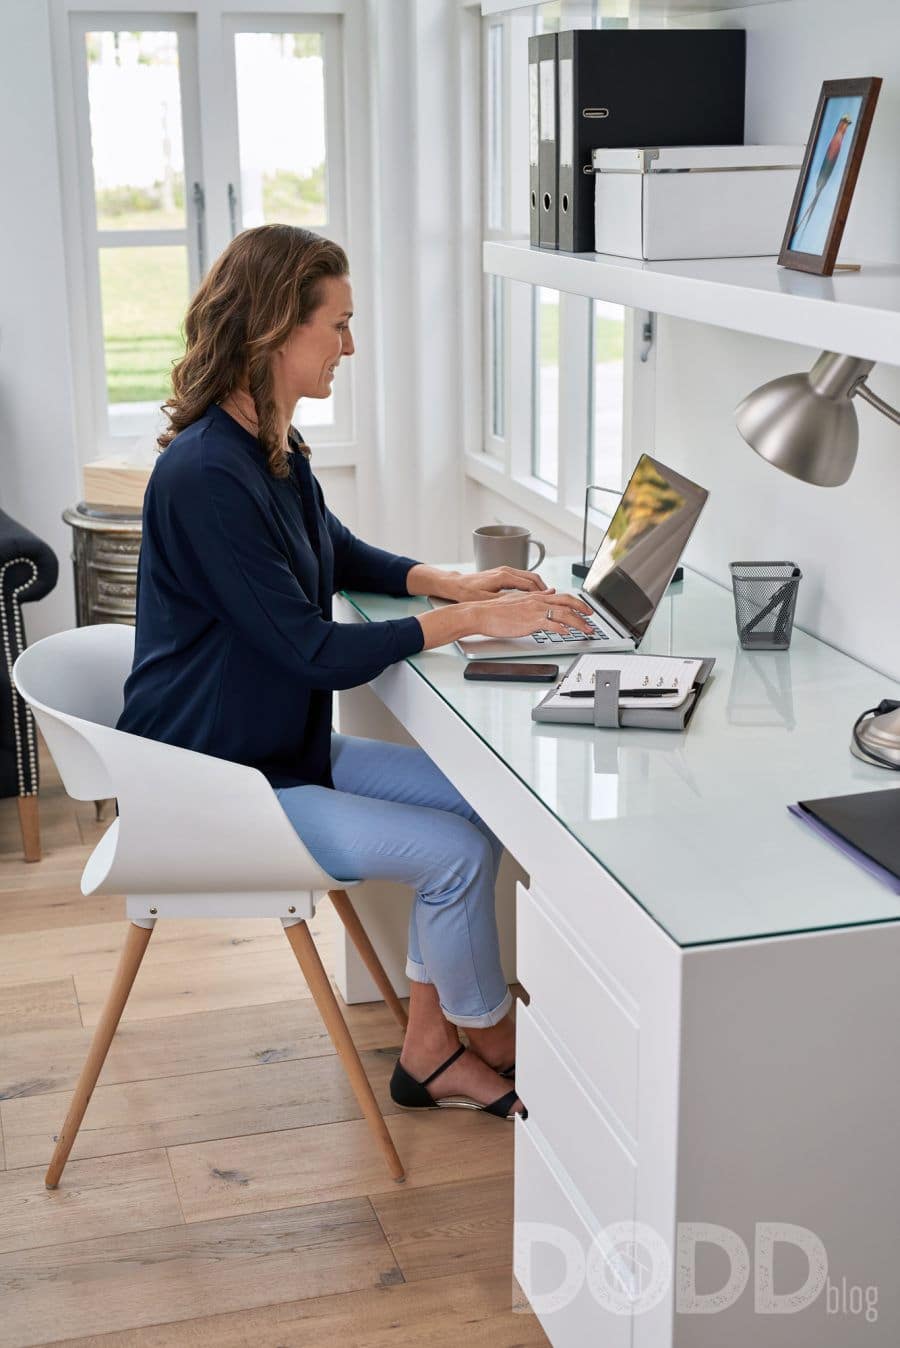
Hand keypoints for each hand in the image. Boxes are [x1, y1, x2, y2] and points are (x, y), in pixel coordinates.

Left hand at [445, 567, 548, 602]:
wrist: (455, 585)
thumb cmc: (467, 593)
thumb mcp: (487, 600)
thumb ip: (506, 601)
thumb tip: (523, 604)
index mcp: (503, 577)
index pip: (529, 584)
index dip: (541, 593)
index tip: (550, 601)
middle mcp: (506, 571)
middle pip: (532, 577)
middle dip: (544, 588)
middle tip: (553, 600)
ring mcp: (504, 571)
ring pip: (528, 576)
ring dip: (538, 586)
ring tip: (546, 598)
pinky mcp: (502, 574)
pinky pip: (521, 578)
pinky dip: (530, 585)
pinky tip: (532, 594)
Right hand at [469, 589, 593, 638]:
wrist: (481, 613)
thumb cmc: (495, 611)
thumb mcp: (518, 600)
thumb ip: (535, 597)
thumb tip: (550, 593)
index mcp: (535, 596)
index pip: (562, 596)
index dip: (576, 602)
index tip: (585, 609)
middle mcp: (537, 601)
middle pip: (567, 603)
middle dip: (583, 610)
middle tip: (592, 618)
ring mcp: (535, 611)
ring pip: (564, 614)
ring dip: (579, 622)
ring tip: (587, 630)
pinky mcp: (530, 621)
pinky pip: (552, 625)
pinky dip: (562, 629)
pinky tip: (568, 634)